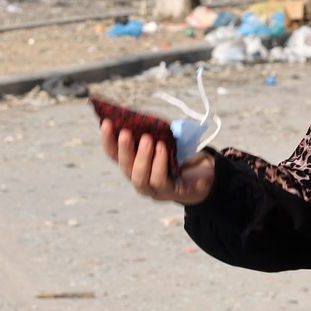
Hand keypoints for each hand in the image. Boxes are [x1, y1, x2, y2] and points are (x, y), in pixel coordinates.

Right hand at [100, 119, 214, 205]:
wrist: (204, 173)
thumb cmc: (180, 153)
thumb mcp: (166, 137)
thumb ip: (154, 130)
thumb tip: (143, 117)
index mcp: (133, 163)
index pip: (114, 154)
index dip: (108, 139)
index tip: (107, 123)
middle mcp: (138, 177)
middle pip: (124, 167)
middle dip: (124, 149)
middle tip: (126, 133)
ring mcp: (152, 189)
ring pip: (139, 178)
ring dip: (142, 157)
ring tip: (148, 139)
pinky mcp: (168, 193)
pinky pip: (159, 180)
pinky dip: (159, 163)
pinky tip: (163, 149)